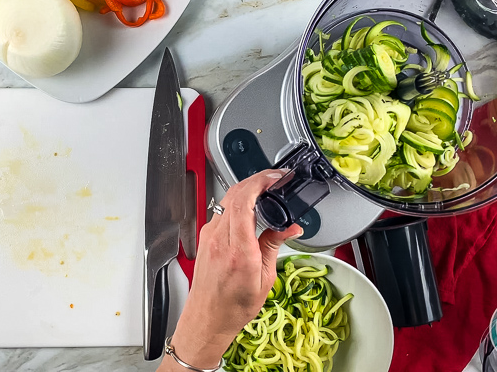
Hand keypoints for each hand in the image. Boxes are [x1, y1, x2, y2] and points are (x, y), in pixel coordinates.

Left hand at [158, 169, 302, 370]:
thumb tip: (291, 227)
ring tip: (266, 189)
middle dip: (256, 180)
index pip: (243, 202)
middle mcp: (219, 239)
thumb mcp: (265, 279)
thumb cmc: (233, 306)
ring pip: (226, 199)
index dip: (259, 183)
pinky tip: (250, 205)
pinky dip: (238, 201)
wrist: (208, 318)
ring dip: (246, 189)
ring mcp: (209, 236)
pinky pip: (222, 210)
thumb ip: (275, 246)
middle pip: (234, 194)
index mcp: (238, 250)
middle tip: (275, 179)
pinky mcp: (206, 237)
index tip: (274, 178)